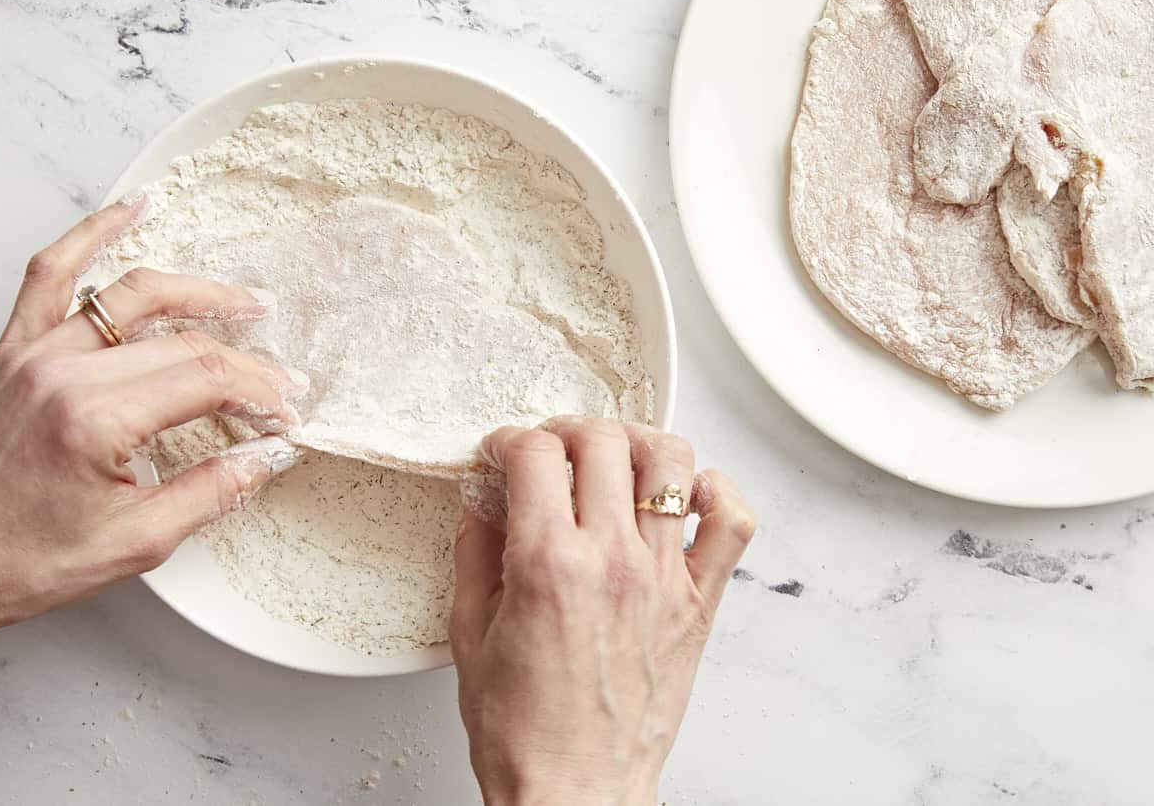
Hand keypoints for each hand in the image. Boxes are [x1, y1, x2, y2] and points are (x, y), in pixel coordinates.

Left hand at [0, 200, 306, 643]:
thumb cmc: (23, 561)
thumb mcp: (134, 544)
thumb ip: (209, 494)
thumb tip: (263, 458)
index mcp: (94, 420)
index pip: (205, 378)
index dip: (258, 393)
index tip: (282, 415)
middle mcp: (63, 372)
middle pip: (182, 341)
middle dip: (244, 363)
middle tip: (278, 386)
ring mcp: (34, 353)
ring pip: (131, 294)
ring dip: (197, 292)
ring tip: (243, 302)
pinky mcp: (14, 350)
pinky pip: (51, 273)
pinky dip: (91, 234)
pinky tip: (129, 212)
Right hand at [451, 417, 756, 804]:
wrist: (574, 793)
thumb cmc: (524, 732)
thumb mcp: (469, 633)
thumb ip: (475, 551)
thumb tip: (482, 500)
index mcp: (548, 563)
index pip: (535, 453)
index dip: (508, 440)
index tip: (502, 453)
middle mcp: (612, 560)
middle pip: (602, 440)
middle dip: (565, 431)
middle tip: (549, 452)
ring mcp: (663, 578)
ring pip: (670, 461)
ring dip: (635, 443)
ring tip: (613, 459)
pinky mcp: (699, 603)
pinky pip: (732, 523)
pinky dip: (717, 491)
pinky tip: (687, 494)